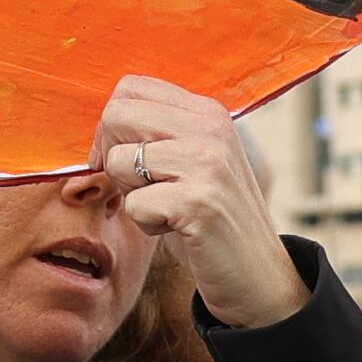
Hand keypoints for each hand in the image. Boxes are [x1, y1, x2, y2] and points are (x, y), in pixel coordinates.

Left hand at [95, 80, 301, 331]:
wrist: (259, 275)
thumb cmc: (212, 220)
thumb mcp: (193, 161)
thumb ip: (161, 133)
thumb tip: (102, 121)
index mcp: (207, 112)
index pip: (131, 87)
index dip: (111, 125)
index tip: (121, 157)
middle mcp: (210, 128)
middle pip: (116, 114)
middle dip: (110, 155)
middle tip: (136, 186)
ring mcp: (207, 163)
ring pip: (119, 161)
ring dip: (132, 195)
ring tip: (167, 209)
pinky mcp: (198, 202)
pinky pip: (134, 204)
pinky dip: (147, 224)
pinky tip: (177, 229)